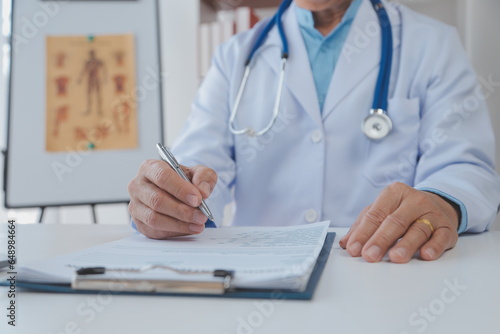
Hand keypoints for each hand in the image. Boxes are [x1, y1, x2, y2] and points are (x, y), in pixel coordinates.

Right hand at [128, 160, 216, 238]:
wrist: (177, 193)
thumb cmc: (184, 180)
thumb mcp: (198, 172)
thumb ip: (203, 177)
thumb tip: (202, 191)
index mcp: (150, 167)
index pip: (162, 176)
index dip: (180, 189)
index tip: (197, 199)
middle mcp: (138, 186)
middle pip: (157, 200)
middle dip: (182, 211)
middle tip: (201, 216)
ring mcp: (136, 205)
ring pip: (154, 218)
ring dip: (179, 224)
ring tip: (198, 224)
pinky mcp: (139, 223)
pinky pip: (155, 231)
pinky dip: (174, 232)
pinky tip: (189, 228)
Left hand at [339, 182, 458, 262]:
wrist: (438, 205)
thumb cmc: (403, 210)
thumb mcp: (382, 211)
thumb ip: (362, 225)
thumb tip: (346, 243)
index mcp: (393, 193)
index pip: (375, 215)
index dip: (363, 233)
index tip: (354, 249)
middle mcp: (414, 200)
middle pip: (395, 222)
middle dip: (381, 240)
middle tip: (370, 256)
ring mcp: (432, 213)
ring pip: (418, 230)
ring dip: (407, 245)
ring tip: (396, 257)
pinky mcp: (447, 228)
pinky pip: (441, 237)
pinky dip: (434, 246)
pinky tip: (426, 255)